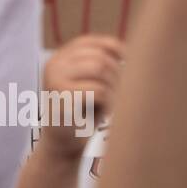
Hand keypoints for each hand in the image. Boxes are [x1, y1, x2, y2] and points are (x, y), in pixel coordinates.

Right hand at [39, 35, 123, 159]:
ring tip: (112, 103)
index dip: (114, 48)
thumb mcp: (87, 83)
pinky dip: (109, 102)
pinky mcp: (62, 98)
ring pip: (100, 69)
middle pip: (99, 57)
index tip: (128, 61)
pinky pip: (98, 90)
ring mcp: (55, 80)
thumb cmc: (80, 114)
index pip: (91, 42)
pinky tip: (106, 113)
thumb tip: (132, 50)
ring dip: (113, 88)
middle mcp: (54, 65)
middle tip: (121, 93)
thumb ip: (100, 64)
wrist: (62, 145)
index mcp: (59, 58)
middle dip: (117, 75)